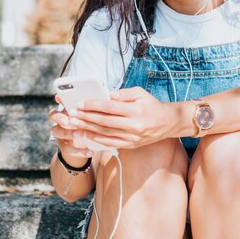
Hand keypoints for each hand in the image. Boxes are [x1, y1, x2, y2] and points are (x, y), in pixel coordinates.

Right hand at [47, 95, 92, 165]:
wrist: (88, 145)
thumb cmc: (93, 124)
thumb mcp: (94, 115)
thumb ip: (97, 108)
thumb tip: (111, 97)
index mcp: (68, 108)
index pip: (59, 101)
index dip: (59, 99)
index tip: (60, 98)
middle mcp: (61, 120)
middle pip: (53, 115)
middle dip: (60, 117)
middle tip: (68, 120)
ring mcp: (60, 133)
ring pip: (56, 131)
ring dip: (67, 132)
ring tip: (79, 134)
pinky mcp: (64, 146)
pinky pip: (67, 149)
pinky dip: (79, 151)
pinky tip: (90, 151)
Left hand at [68, 86, 186, 148]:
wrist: (168, 122)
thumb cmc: (151, 105)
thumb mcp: (140, 93)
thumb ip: (124, 93)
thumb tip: (108, 94)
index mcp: (136, 111)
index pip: (110, 107)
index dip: (94, 105)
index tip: (81, 103)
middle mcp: (134, 126)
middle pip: (105, 121)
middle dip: (86, 117)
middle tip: (72, 114)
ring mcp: (132, 138)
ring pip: (105, 133)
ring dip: (88, 128)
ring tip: (75, 123)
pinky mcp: (131, 145)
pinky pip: (110, 143)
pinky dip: (97, 139)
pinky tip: (87, 134)